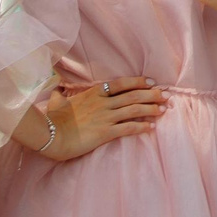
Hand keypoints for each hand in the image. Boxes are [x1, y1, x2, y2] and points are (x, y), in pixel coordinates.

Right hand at [36, 75, 165, 160]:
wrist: (50, 135)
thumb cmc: (54, 120)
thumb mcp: (59, 102)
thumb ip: (62, 96)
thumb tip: (56, 92)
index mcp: (94, 93)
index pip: (122, 83)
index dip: (139, 82)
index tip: (152, 82)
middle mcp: (103, 103)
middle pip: (133, 95)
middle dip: (152, 94)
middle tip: (166, 95)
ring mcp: (106, 117)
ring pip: (135, 110)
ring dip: (152, 109)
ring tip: (164, 109)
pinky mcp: (106, 132)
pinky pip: (129, 128)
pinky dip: (142, 126)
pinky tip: (151, 127)